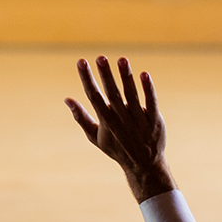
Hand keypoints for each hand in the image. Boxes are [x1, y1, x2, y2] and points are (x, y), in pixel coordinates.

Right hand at [66, 55, 175, 202]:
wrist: (143, 164)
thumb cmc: (117, 148)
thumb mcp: (95, 136)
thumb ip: (81, 117)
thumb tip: (67, 99)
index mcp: (106, 121)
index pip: (94, 96)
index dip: (87, 78)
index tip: (81, 62)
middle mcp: (121, 119)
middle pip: (112, 93)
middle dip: (105, 75)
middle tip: (100, 57)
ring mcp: (138, 119)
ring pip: (131, 95)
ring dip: (126, 77)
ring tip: (121, 59)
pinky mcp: (154, 120)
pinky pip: (151, 102)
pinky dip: (148, 89)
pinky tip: (144, 74)